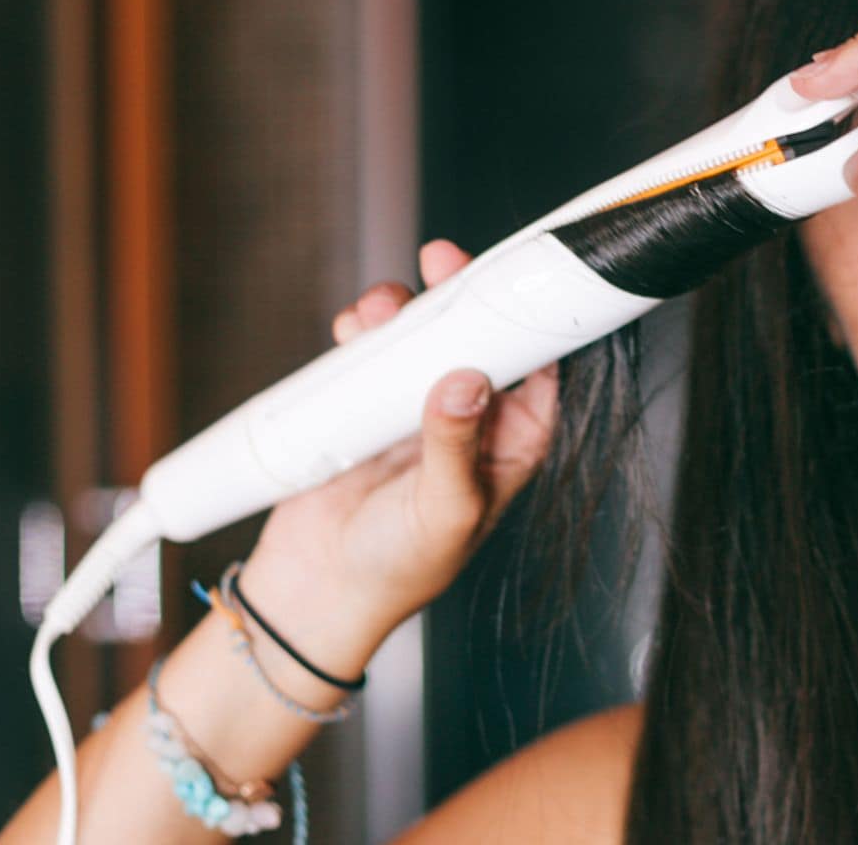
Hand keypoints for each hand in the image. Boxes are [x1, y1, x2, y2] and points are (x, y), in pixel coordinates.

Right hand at [242, 238, 560, 647]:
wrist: (316, 592)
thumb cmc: (398, 568)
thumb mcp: (442, 510)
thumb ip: (454, 445)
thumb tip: (468, 382)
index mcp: (514, 441)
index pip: (541, 366)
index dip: (533, 319)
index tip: (516, 280)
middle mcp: (473, 418)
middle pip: (479, 334)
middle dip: (462, 295)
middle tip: (441, 264)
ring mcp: (418, 406)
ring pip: (423, 334)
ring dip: (404, 310)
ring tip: (377, 309)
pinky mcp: (368, 404)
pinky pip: (372, 351)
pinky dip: (362, 332)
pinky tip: (350, 329)